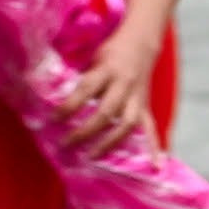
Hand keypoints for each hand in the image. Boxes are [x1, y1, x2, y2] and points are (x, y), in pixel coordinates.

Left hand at [58, 24, 160, 156]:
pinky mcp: (145, 107)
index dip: (68, 106)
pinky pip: (150, 128)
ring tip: (91, 157)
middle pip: (106, 111)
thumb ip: (82, 82)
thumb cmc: (111, 52)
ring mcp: (137, 97)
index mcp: (107, 70)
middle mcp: (124, 84)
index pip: (86, 89)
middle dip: (85, 131)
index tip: (52, 120)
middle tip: (65, 144)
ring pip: (127, 123)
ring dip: (109, 143)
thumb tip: (52, 102)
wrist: (142, 42)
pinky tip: (156, 166)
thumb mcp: (93, 60)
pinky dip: (154, 148)